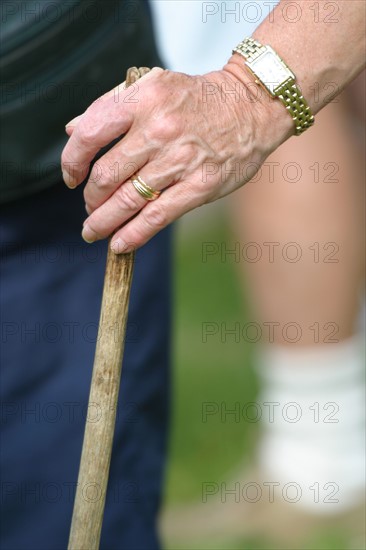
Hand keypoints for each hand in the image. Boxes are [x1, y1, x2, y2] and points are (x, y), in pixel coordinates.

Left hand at [61, 63, 291, 252]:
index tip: (72, 177)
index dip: (72, 161)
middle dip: (91, 198)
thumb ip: (111, 106)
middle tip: (90, 207)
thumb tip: (72, 131)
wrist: (251, 105)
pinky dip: (133, 234)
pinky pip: (158, 216)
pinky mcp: (201, 186)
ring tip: (93, 232)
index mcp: (142, 100)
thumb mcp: (153, 86)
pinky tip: (119, 244)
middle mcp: (159, 129)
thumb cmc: (198, 98)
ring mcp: (181, 159)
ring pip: (128, 200)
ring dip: (104, 221)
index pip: (90, 134)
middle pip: (107, 175)